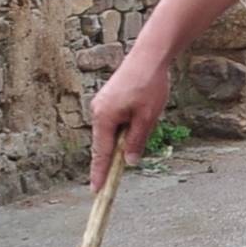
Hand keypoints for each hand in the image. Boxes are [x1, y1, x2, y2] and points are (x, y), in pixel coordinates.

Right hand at [87, 44, 173, 188]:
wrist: (149, 56)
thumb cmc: (150, 85)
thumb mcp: (147, 117)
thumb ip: (136, 141)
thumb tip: (127, 162)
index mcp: (104, 118)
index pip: (101, 153)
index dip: (99, 173)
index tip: (96, 190)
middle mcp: (97, 112)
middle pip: (104, 143)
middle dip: (114, 155)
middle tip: (120, 170)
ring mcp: (101, 104)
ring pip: (112, 131)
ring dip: (125, 136)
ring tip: (145, 118)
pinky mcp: (108, 99)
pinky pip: (114, 120)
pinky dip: (124, 126)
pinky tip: (141, 115)